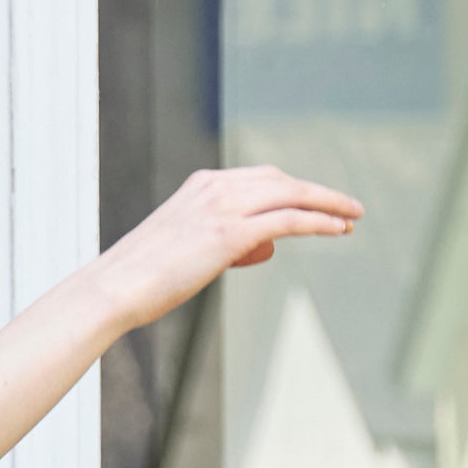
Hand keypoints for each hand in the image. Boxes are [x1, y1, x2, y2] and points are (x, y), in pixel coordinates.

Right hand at [97, 163, 361, 335]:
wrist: (115, 288)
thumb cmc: (142, 278)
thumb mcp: (181, 247)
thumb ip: (214, 240)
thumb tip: (247, 251)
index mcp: (200, 185)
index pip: (260, 178)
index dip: (293, 188)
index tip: (315, 201)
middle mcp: (215, 187)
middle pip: (282, 180)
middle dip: (318, 193)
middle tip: (345, 208)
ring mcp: (224, 207)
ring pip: (293, 194)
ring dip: (328, 204)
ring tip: (353, 217)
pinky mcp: (232, 233)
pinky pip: (289, 219)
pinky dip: (319, 221)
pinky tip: (339, 228)